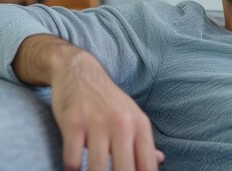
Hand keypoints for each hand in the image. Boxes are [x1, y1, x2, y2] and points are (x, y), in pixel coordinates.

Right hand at [50, 51, 164, 170]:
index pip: (147, 167)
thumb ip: (144, 141)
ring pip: (97, 169)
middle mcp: (122, 124)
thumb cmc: (107, 100)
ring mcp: (97, 123)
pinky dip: (72, 170)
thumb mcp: (131, 116)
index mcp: (140, 126)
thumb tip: (160, 160)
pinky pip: (72, 159)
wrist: (79, 71)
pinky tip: (73, 169)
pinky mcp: (73, 122)